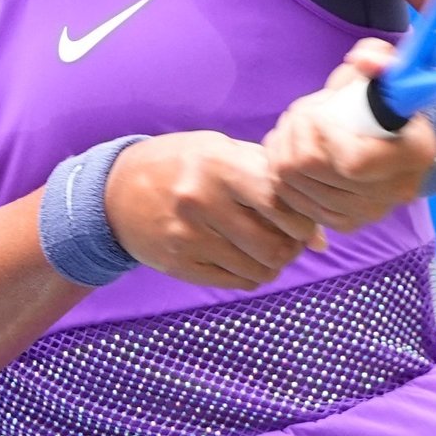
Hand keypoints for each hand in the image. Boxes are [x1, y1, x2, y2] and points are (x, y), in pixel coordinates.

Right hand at [104, 131, 326, 290]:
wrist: (115, 192)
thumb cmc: (181, 164)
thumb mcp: (222, 153)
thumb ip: (270, 181)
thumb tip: (320, 236)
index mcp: (217, 164)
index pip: (278, 198)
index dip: (301, 215)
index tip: (302, 217)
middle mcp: (202, 200)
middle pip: (274, 243)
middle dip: (292, 247)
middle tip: (289, 239)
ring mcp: (188, 236)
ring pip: (259, 269)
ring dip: (274, 264)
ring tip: (268, 248)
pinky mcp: (180, 265)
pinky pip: (236, 282)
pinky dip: (251, 275)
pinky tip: (244, 258)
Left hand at [262, 39, 435, 232]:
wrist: (395, 139)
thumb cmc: (386, 99)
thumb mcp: (387, 70)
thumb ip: (378, 58)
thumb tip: (363, 61)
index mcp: (415, 153)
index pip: (352, 161)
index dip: (321, 134)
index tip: (316, 111)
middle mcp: (395, 191)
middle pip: (315, 172)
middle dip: (295, 134)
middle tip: (300, 113)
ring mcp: (368, 213)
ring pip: (295, 185)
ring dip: (283, 149)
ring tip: (293, 128)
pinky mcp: (344, 222)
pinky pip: (292, 201)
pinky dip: (281, 173)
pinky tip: (290, 152)